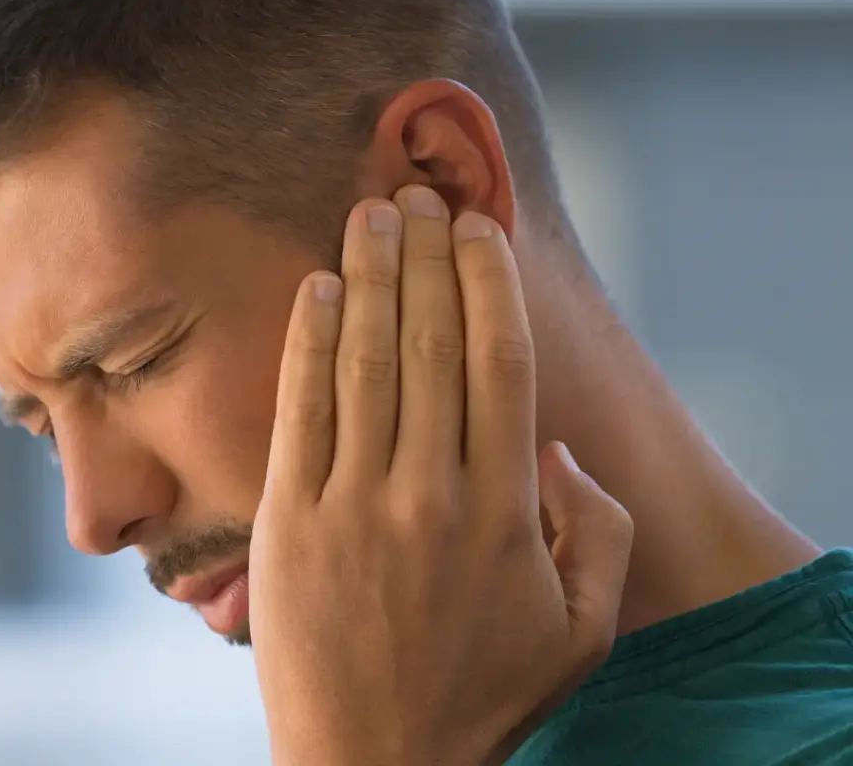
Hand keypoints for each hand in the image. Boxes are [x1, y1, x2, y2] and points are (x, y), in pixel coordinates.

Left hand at [249, 186, 632, 765]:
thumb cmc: (483, 697)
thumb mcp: (584, 631)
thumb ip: (600, 534)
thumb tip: (560, 447)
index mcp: (505, 510)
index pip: (499, 363)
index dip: (488, 284)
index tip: (478, 229)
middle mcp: (430, 492)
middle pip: (430, 342)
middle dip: (427, 257)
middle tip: (420, 192)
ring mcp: (353, 504)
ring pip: (365, 362)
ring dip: (369, 276)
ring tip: (371, 212)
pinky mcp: (287, 523)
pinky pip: (300, 412)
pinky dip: (308, 343)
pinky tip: (315, 287)